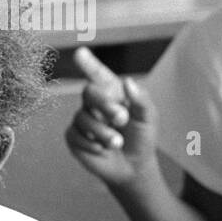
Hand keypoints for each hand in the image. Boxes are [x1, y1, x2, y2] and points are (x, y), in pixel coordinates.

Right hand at [66, 46, 159, 189]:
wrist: (133, 167)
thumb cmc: (142, 138)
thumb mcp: (148, 118)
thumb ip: (141, 100)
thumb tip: (128, 81)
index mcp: (112, 93)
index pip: (98, 75)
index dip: (89, 64)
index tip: (81, 53)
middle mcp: (94, 104)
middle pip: (88, 93)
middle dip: (105, 105)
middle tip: (122, 118)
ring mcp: (82, 120)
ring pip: (83, 118)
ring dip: (102, 132)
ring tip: (117, 143)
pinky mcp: (73, 137)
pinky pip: (75, 135)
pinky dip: (91, 143)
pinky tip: (101, 149)